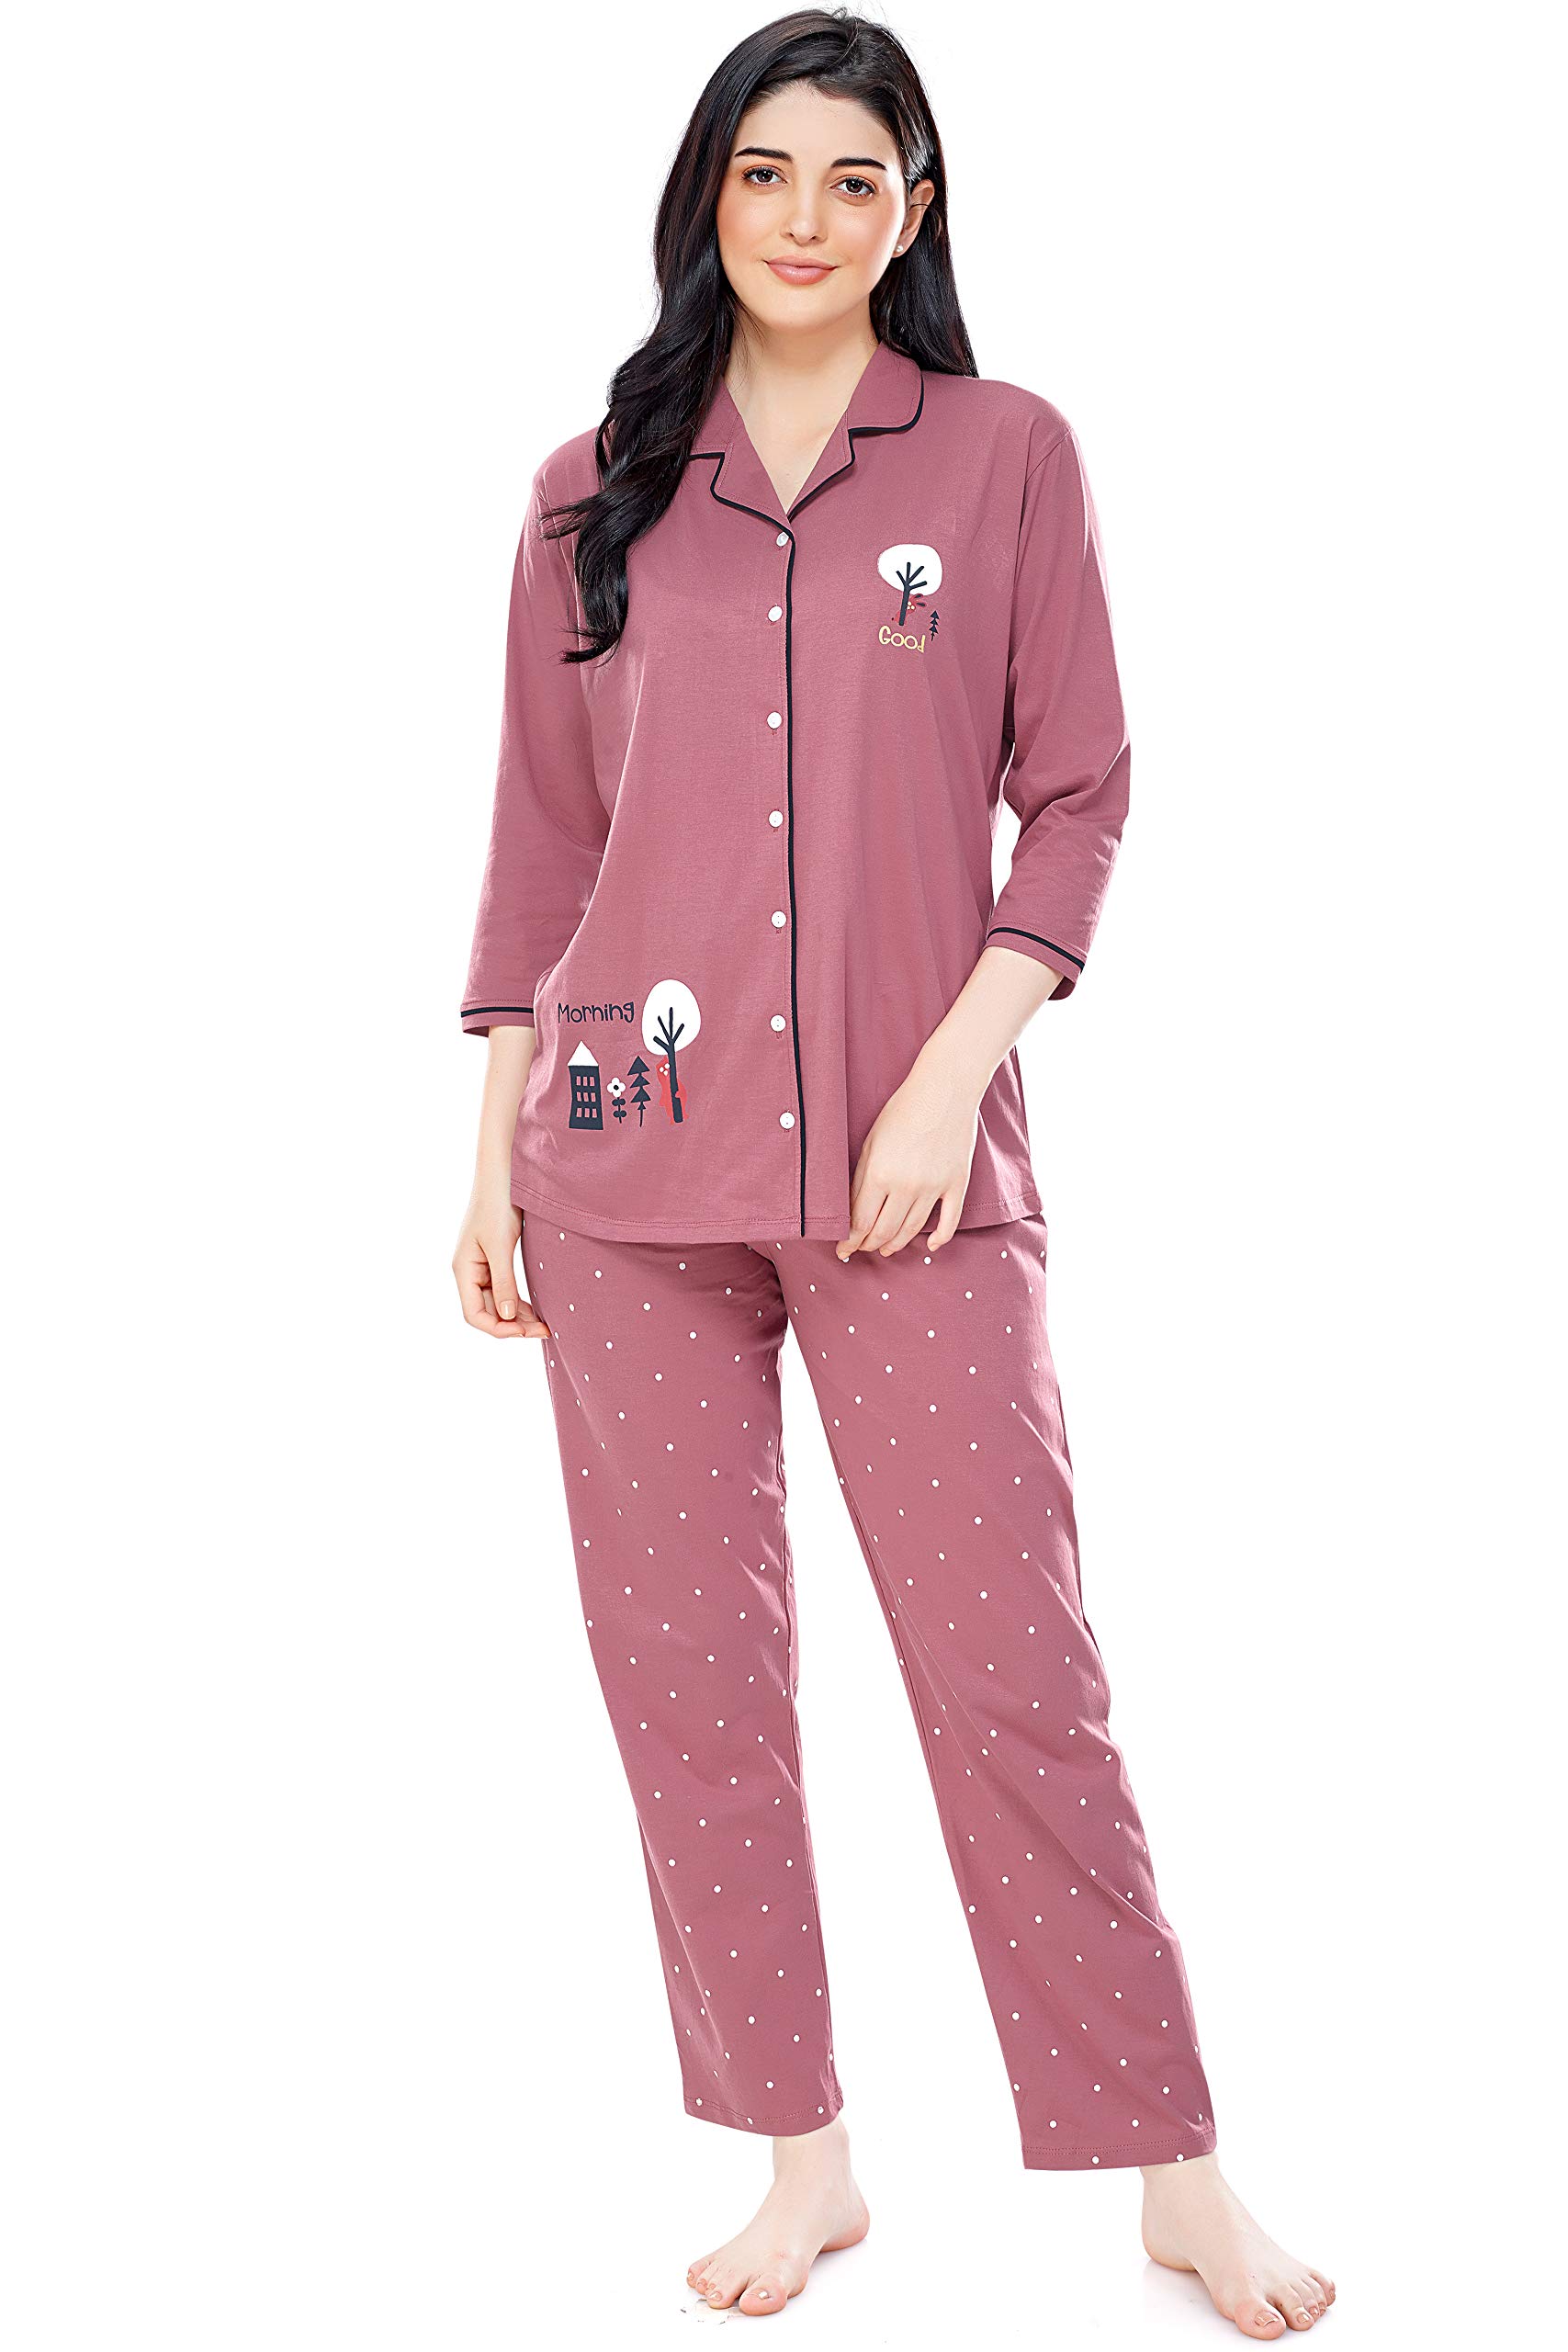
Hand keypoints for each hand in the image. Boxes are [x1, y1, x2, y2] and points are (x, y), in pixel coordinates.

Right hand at [452, 1193, 548, 1336]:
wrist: (502, 1176)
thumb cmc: (497, 1205)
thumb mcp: (501, 1245)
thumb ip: (503, 1282)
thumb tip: (508, 1317)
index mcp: (463, 1270)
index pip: (474, 1315)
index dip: (498, 1329)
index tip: (525, 1332)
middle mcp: (469, 1272)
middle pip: (488, 1312)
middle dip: (514, 1325)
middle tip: (545, 1330)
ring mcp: (481, 1267)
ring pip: (497, 1303)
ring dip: (518, 1316)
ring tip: (545, 1323)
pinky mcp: (495, 1260)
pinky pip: (504, 1289)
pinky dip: (519, 1301)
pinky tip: (537, 1308)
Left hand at [837, 1051, 983, 1258]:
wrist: (945, 1089)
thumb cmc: (902, 1110)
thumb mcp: (870, 1142)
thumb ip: (861, 1178)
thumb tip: (853, 1210)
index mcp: (880, 1174)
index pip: (860, 1221)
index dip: (850, 1240)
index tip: (843, 1250)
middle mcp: (907, 1186)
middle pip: (885, 1231)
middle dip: (869, 1245)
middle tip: (862, 1249)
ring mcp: (935, 1187)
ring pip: (912, 1230)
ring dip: (897, 1244)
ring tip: (887, 1249)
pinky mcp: (957, 1183)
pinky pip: (949, 1221)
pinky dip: (939, 1238)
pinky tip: (930, 1246)